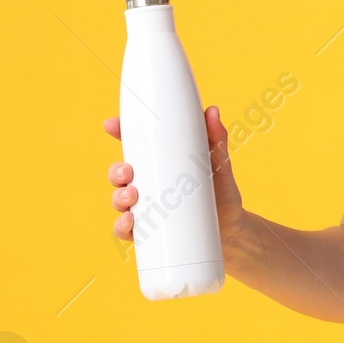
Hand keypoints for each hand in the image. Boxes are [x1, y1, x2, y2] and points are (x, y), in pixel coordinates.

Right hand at [104, 105, 245, 254]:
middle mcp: (146, 185)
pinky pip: (126, 230)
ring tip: (132, 196)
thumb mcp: (218, 163)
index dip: (118, 133)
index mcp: (158, 163)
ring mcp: (146, 208)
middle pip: (119, 174)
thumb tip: (211, 111)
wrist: (232, 228)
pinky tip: (129, 223)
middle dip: (116, 171)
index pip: (132, 146)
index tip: (111, 125)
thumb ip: (215, 138)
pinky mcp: (149, 232)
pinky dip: (122, 226)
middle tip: (127, 172)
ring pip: (119, 201)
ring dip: (118, 197)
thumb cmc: (220, 192)